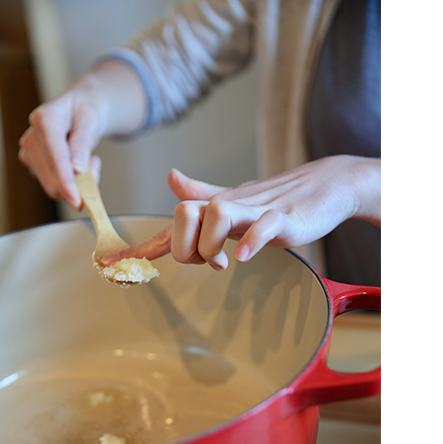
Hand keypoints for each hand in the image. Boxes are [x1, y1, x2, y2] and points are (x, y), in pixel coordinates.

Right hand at [17, 60, 146, 210]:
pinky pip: (56, 185)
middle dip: (78, 182)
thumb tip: (76, 169)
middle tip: (95, 162)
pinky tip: (79, 162)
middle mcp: (32, 137)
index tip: (76, 200)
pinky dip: (73, 181)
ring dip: (78, 181)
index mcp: (44, 120)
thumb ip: (82, 142)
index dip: (66, 181)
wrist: (82, 107)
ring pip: (54, 186)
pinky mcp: (35, 165)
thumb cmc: (87, 109)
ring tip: (88, 157)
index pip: (55, 158)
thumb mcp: (91, 119)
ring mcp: (30, 153)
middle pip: (51, 177)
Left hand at [102, 155, 380, 269]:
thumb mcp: (240, 199)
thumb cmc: (283, 197)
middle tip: (199, 264)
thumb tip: (172, 178)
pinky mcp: (285, 218)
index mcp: (219, 204)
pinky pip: (263, 227)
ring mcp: (259, 209)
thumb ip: (205, 193)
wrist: (328, 184)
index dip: (146, 245)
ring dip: (210, 244)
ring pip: (218, 213)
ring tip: (220, 264)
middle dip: (181, 245)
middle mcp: (232, 204)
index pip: (175, 223)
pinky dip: (249, 242)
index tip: (114, 265)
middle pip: (186, 212)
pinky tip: (242, 257)